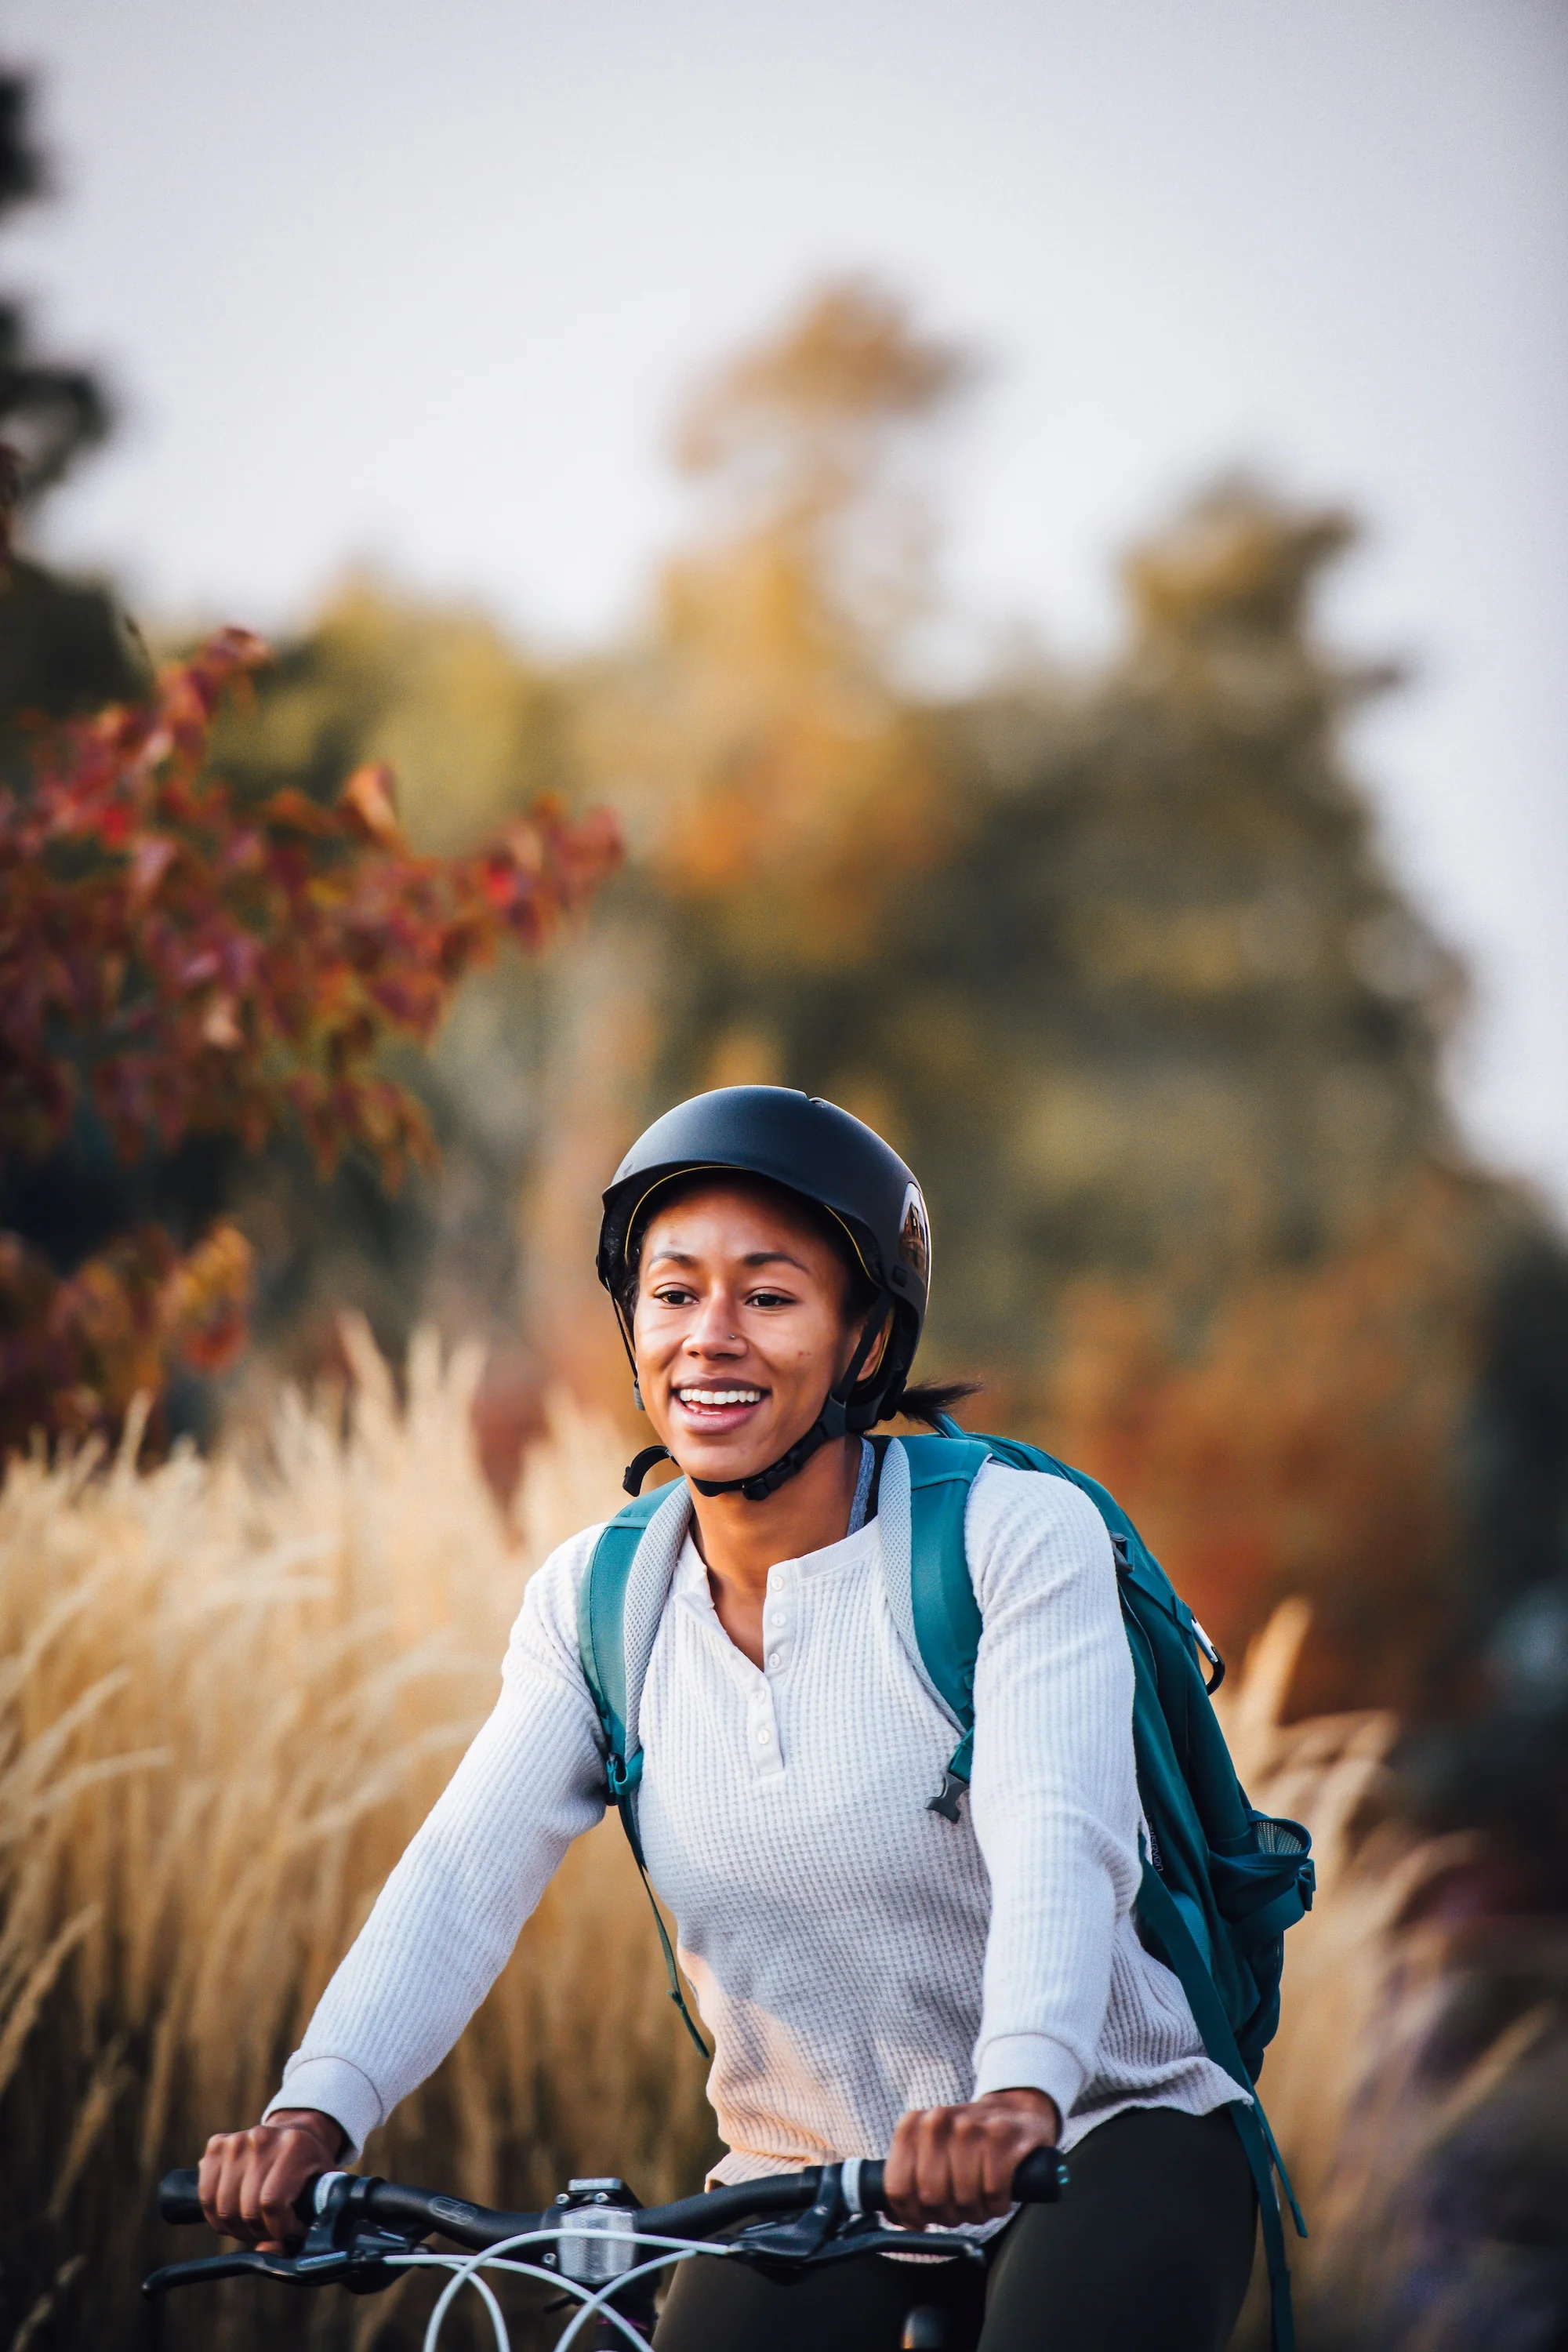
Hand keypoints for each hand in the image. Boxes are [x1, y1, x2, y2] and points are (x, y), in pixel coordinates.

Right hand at [197, 2110, 346, 2250]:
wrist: (294, 2132)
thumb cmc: (309, 2170)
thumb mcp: (319, 2194)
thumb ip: (299, 2230)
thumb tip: (262, 2249)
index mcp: (295, 2145)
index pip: (273, 2204)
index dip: (279, 2229)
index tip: (289, 2232)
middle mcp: (262, 2138)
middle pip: (248, 2210)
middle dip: (259, 2231)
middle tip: (270, 2227)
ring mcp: (236, 2141)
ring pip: (225, 2209)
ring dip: (237, 2227)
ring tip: (254, 2221)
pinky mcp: (216, 2145)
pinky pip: (206, 2197)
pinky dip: (216, 2216)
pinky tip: (234, 2213)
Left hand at [883, 2088, 1060, 2227]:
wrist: (1012, 2112)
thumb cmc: (965, 2141)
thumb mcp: (928, 2150)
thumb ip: (908, 2179)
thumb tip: (895, 2217)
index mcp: (911, 2125)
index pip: (897, 2187)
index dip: (910, 2214)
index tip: (922, 2221)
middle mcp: (937, 2121)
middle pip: (931, 2197)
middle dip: (946, 2215)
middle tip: (957, 2211)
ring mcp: (970, 2127)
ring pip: (963, 2198)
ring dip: (974, 2212)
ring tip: (979, 2201)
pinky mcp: (1002, 2136)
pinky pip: (993, 2192)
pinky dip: (996, 2204)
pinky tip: (997, 2195)